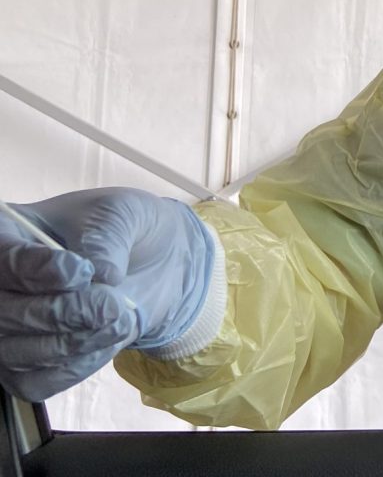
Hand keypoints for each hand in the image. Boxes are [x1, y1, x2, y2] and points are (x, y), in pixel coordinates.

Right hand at [0, 188, 215, 401]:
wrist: (154, 264)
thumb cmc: (126, 230)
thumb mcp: (124, 215)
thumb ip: (107, 238)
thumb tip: (100, 275)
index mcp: (8, 234)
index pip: (3, 261)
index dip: (36, 271)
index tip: (81, 272)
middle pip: (3, 314)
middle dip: (62, 312)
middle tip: (111, 304)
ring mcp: (6, 330)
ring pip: (17, 353)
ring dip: (75, 340)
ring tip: (118, 318)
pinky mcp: (26, 367)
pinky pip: (36, 381)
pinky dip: (77, 365)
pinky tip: (107, 339)